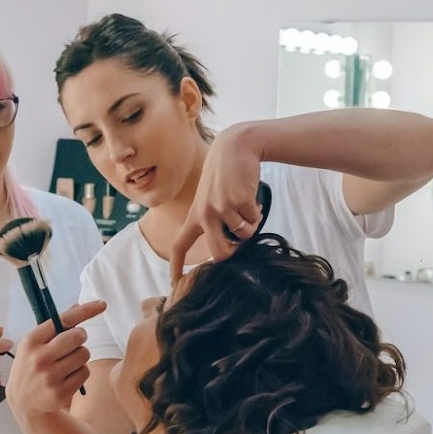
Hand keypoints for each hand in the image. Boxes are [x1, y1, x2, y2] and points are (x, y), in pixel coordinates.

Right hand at [6, 301, 106, 417]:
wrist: (23, 403)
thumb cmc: (32, 366)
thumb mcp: (33, 345)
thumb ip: (53, 327)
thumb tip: (77, 305)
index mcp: (31, 340)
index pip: (63, 320)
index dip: (86, 311)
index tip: (102, 304)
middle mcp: (39, 357)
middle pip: (78, 336)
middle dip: (80, 338)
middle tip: (73, 344)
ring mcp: (50, 376)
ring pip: (84, 354)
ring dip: (80, 357)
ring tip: (67, 364)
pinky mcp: (60, 392)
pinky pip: (85, 373)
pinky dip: (81, 373)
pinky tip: (67, 378)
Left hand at [168, 125, 263, 285]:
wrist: (235, 147)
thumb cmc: (224, 175)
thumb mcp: (209, 198)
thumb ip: (212, 221)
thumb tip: (229, 250)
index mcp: (195, 215)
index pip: (179, 245)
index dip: (176, 268)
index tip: (175, 286)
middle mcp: (205, 214)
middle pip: (221, 254)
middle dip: (235, 253)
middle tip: (241, 245)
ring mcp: (222, 207)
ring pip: (244, 236)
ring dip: (250, 225)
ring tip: (246, 207)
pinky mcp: (240, 200)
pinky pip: (255, 220)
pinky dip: (257, 212)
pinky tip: (251, 196)